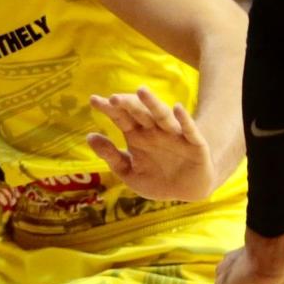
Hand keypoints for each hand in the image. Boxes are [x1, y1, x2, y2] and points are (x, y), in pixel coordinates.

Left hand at [87, 87, 215, 201]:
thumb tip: (89, 136)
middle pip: (139, 114)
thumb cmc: (156, 180)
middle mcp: (154, 131)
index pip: (120, 117)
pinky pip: (189, 130)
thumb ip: (110, 155)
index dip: (108, 109)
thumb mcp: (128, 171)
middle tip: (114, 98)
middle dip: (128, 105)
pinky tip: (177, 108)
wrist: (186, 191)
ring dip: (153, 104)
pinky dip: (184, 119)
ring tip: (142, 91)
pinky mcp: (194, 144)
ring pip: (162, 116)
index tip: (93, 100)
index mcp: (137, 136)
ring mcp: (174, 135)